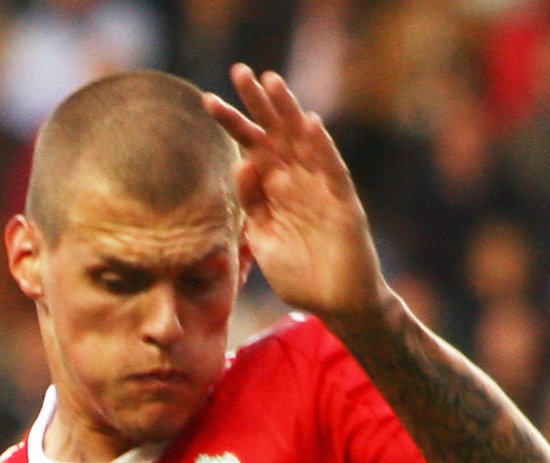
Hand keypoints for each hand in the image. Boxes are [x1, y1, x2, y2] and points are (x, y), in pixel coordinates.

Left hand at [205, 65, 391, 329]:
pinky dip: (322, 147)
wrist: (335, 304)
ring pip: (304, 141)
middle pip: (276, 133)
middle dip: (258, 104)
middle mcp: (298, 180)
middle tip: (239, 71)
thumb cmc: (300, 272)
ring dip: (288, 112)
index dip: (233, 124)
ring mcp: (322, 188)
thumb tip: (239, 165)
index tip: (206, 101)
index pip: (251, 148)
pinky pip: (332, 169)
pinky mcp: (343, 203)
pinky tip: (309, 124)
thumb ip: (252, 205)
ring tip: (272, 81)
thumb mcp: (264, 238)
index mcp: (276, 189)